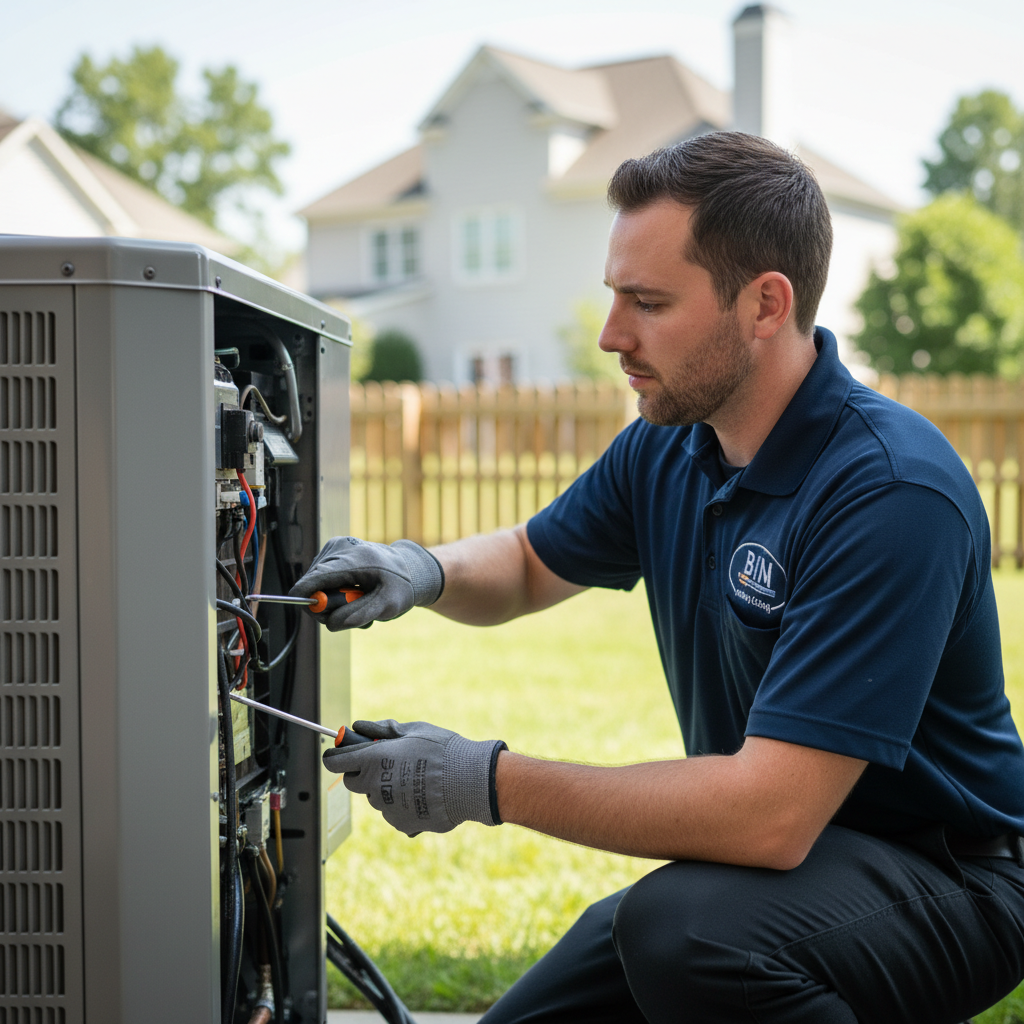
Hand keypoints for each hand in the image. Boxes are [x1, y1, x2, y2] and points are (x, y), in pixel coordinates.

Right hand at [290, 537, 443, 629]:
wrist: (409, 568)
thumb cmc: (400, 587)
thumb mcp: (387, 605)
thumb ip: (359, 615)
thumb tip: (331, 624)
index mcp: (356, 559)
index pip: (318, 576)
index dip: (306, 596)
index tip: (305, 610)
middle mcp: (340, 548)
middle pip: (312, 584)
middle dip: (328, 606)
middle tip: (352, 614)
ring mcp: (334, 547)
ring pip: (315, 585)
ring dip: (334, 601)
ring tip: (359, 601)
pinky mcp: (331, 551)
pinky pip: (320, 580)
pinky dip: (334, 592)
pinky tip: (354, 592)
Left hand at [323, 719, 506, 835]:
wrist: (470, 782)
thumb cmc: (443, 751)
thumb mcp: (414, 730)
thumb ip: (382, 730)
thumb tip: (358, 726)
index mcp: (374, 759)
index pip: (335, 762)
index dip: (336, 756)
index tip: (341, 753)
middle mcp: (375, 786)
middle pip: (353, 782)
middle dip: (363, 772)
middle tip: (387, 763)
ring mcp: (386, 808)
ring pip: (376, 798)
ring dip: (385, 789)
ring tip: (415, 779)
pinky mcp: (400, 824)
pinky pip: (393, 813)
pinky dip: (402, 806)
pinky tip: (423, 795)